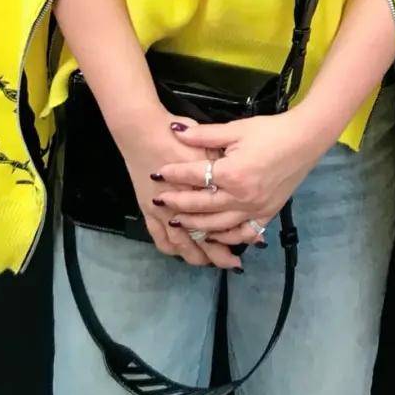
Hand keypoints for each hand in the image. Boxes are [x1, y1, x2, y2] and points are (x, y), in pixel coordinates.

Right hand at [108, 103, 242, 269]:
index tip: (252, 242)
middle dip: (218, 254)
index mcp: (200, 191)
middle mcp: (180, 207)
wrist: (142, 130)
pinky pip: (160, 238)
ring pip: (181, 244)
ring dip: (195, 256)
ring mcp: (161, 212)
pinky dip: (171, 248)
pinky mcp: (147, 210)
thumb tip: (242, 178)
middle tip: (232, 264)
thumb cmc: (176, 135)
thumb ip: (223, 164)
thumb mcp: (207, 144)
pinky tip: (180, 252)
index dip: (237, 234)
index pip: (221, 221)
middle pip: (202, 239)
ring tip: (209, 262)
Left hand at [156, 109, 327, 247]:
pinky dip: (227, 237)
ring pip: (218, 225)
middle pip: (202, 205)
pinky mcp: (267, 214)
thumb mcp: (237, 129)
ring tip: (179, 222)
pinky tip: (214, 235)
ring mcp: (255, 209)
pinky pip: (243, 233)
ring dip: (196, 225)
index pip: (195, 176)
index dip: (174, 174)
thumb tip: (176, 131)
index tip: (157, 173)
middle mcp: (241, 196)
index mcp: (232, 173)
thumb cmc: (271, 131)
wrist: (305, 139)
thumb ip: (205, 134)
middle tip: (161, 202)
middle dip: (178, 204)